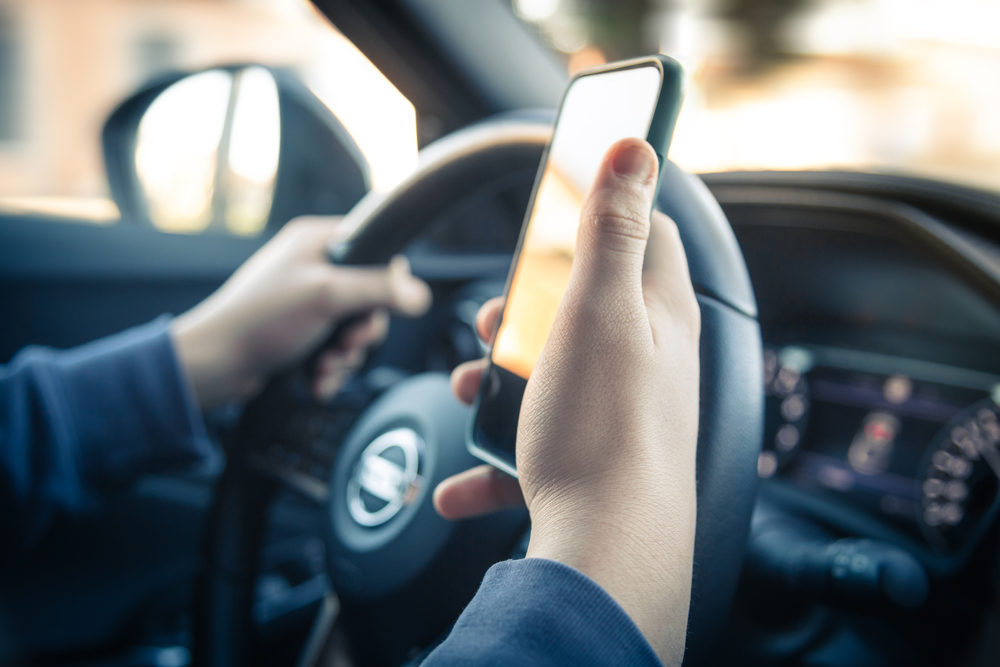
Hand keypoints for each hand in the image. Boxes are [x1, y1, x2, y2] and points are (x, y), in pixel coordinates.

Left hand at [171, 216, 430, 407]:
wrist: (215, 366)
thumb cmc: (259, 320)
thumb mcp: (326, 296)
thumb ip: (378, 290)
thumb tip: (420, 294)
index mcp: (318, 241)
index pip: (377, 251)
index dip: (387, 284)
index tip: (378, 308)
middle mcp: (314, 267)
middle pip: (371, 299)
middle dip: (362, 332)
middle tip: (346, 344)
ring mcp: (307, 302)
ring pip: (354, 330)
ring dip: (345, 357)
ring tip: (323, 367)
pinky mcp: (301, 333)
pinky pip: (335, 350)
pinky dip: (330, 369)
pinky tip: (315, 381)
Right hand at [435, 138, 699, 664]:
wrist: (610, 558)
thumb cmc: (604, 431)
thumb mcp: (598, 311)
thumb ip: (611, 230)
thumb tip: (635, 147)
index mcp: (657, 316)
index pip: (648, 236)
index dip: (605, 213)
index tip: (560, 210)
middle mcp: (646, 363)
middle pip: (582, 309)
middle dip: (525, 310)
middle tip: (493, 320)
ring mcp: (617, 417)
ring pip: (549, 378)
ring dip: (498, 382)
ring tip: (469, 389)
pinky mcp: (589, 466)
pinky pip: (533, 450)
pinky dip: (493, 459)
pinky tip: (460, 482)